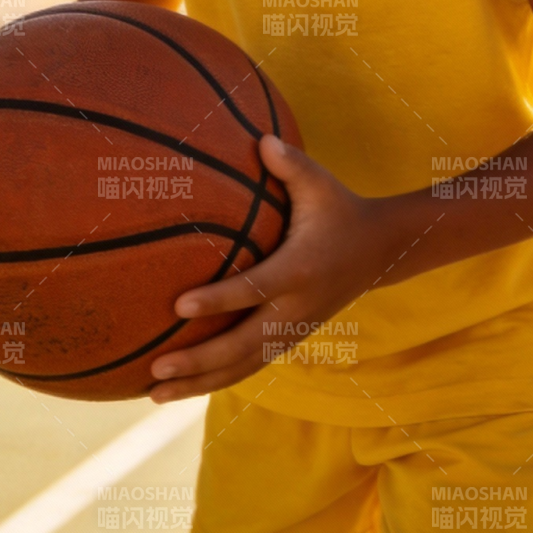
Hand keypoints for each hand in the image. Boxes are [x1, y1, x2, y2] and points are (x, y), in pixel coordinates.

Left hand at [147, 137, 389, 402]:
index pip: (254, 289)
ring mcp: (294, 329)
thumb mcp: (321, 183)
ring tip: (153, 393)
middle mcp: (296, 308)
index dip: (218, 299)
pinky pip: (249, 366)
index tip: (178, 306)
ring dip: (199, 382)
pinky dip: (216, 380)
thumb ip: (290, 164)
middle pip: (242, 345)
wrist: (379, 251)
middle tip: (155, 367)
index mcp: (300, 270)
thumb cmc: (340, 208)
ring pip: (242, 366)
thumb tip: (260, 139)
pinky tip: (181, 387)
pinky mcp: (290, 339)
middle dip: (198, 360)